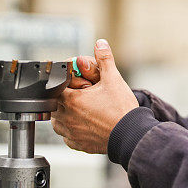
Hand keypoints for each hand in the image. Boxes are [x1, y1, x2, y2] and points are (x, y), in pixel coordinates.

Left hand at [52, 39, 137, 153]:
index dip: (65, 83)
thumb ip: (104, 59)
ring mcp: (70, 133)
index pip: (56, 88)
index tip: (77, 84)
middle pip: (56, 104)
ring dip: (66, 115)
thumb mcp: (113, 79)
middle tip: (82, 96)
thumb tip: (100, 43)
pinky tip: (85, 125)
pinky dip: (72, 130)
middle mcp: (66, 118)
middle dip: (66, 99)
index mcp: (71, 100)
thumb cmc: (121, 109)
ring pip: (58, 122)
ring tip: (82, 110)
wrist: (131, 135)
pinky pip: (67, 137)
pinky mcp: (77, 144)